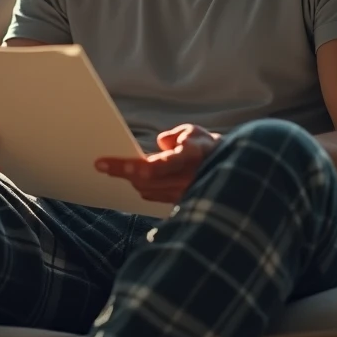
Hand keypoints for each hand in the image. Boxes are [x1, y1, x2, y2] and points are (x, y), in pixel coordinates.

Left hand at [96, 124, 219, 204]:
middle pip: (143, 182)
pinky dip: (142, 187)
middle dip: (121, 173)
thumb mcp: (194, 133)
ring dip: (131, 181)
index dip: (125, 167)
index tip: (102, 163)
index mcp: (190, 158)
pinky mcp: (180, 204)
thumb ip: (175, 136)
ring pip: (146, 191)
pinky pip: (153, 197)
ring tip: (113, 169)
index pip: (151, 167)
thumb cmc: (209, 148)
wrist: (235, 169)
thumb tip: (161, 143)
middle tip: (100, 165)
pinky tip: (132, 179)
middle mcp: (186, 180)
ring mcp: (183, 196)